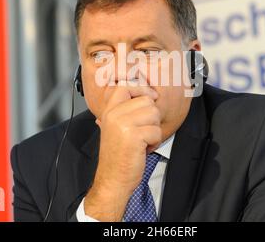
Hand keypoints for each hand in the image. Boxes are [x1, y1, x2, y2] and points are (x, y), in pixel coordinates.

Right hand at [84, 83, 161, 220]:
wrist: (113, 179)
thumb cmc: (118, 156)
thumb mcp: (115, 128)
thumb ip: (124, 111)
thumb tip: (146, 94)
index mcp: (109, 111)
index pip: (126, 86)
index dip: (142, 90)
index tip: (150, 98)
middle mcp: (114, 114)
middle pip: (146, 100)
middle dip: (151, 117)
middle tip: (143, 132)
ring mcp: (122, 124)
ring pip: (154, 114)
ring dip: (154, 130)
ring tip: (142, 141)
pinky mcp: (133, 136)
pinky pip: (156, 131)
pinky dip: (154, 142)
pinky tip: (143, 149)